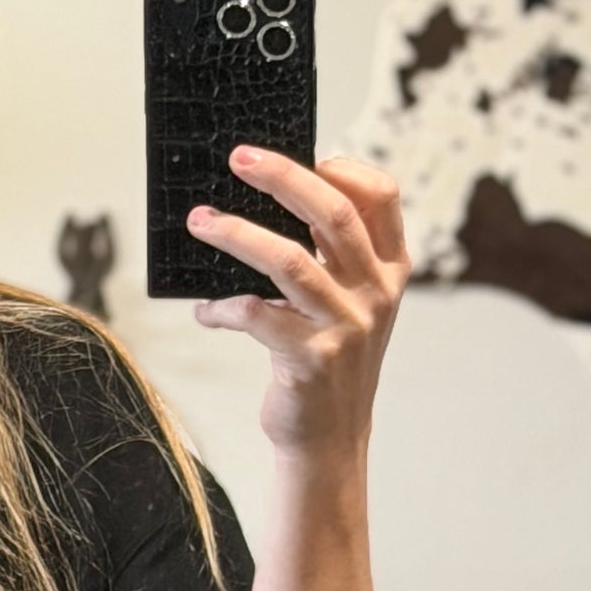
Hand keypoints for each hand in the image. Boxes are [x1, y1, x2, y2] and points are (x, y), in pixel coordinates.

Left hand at [188, 150, 409, 464]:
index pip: (383, 198)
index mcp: (390, 270)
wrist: (329, 437)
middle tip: (239, 158)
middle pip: (332, 214)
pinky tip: (205, 310)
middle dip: (283, 177)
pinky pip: (255, 315)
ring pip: (288, 260)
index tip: (309, 153)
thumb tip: (269, 198)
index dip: (345, 168)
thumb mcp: (348, 303)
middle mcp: (375, 293)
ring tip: (200, 221)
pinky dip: (221, 307)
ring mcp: (346, 325)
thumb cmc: (329, 360)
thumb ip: (330, 256)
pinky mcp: (310, 358)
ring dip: (236, 234)